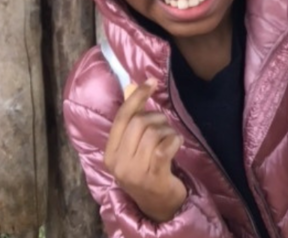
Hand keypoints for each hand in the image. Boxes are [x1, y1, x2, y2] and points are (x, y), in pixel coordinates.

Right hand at [103, 80, 186, 222]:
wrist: (158, 205)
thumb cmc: (148, 171)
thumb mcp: (134, 151)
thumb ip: (132, 125)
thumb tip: (133, 87)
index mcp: (110, 154)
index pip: (122, 118)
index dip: (136, 97)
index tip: (150, 81)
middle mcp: (119, 163)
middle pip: (139, 123)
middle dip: (157, 118)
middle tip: (164, 127)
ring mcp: (135, 171)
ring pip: (154, 133)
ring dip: (168, 131)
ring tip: (170, 140)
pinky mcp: (154, 176)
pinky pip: (165, 146)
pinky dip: (174, 140)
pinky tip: (176, 144)